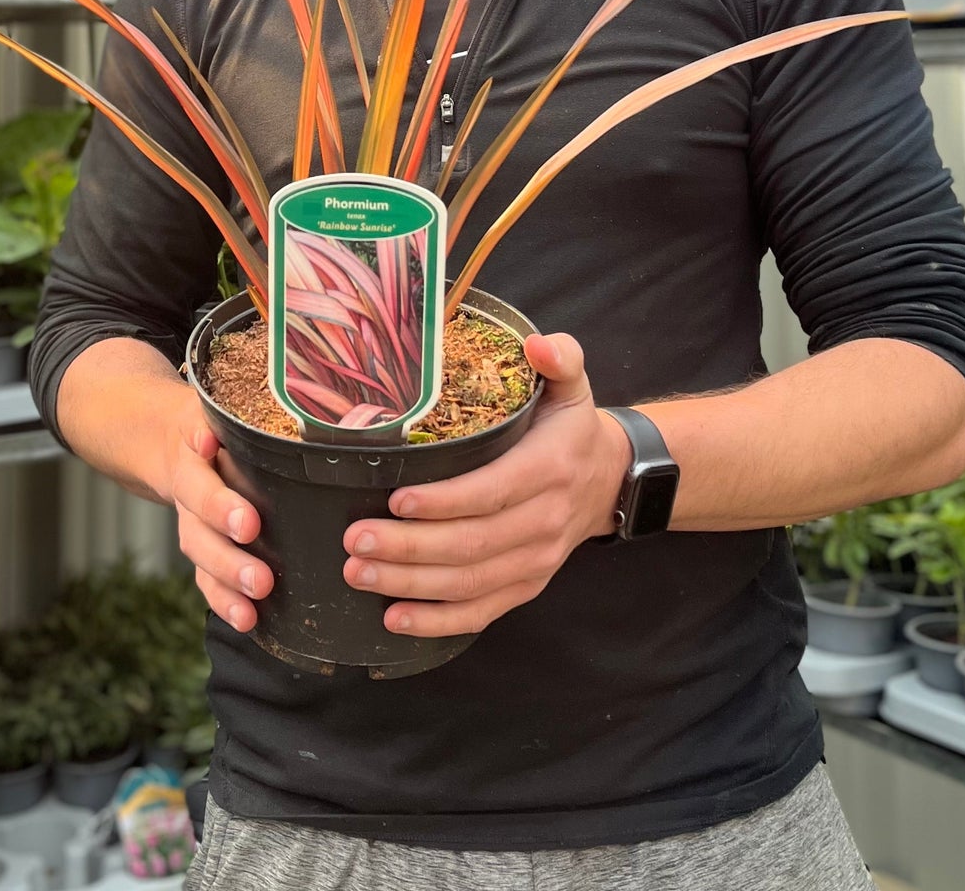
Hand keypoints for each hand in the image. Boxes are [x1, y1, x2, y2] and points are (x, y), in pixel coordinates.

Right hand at [165, 399, 273, 632]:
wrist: (169, 438)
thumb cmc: (210, 422)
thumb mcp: (209, 408)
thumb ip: (213, 421)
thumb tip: (210, 434)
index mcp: (191, 460)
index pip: (201, 486)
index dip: (220, 507)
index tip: (248, 524)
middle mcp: (188, 497)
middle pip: (200, 535)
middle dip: (229, 560)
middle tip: (262, 580)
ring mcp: (193, 526)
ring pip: (202, 561)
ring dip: (227, 587)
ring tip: (254, 608)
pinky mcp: (202, 547)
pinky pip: (206, 579)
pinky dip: (223, 601)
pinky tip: (248, 620)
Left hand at [341, 332, 628, 638]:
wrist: (609, 480)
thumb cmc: (571, 428)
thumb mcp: (572, 385)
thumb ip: (559, 358)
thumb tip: (536, 342)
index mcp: (549, 469)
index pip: (493, 491)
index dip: (445, 501)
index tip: (396, 499)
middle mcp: (545, 521)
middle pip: (473, 544)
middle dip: (409, 546)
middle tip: (355, 540)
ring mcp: (536, 560)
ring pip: (470, 582)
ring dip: (411, 583)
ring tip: (358, 573)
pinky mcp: (527, 586)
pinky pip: (481, 611)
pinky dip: (437, 621)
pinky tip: (393, 618)